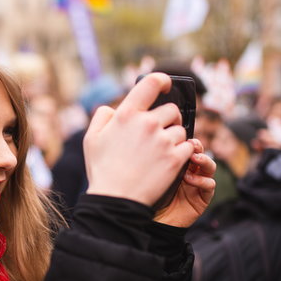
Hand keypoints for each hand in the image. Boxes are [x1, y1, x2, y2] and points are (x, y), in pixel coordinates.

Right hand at [84, 73, 193, 205]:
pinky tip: (169, 162)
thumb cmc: (102, 170)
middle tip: (159, 134)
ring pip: (181, 130)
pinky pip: (188, 147)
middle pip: (171, 110)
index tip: (166, 85)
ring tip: (160, 152)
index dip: (162, 81)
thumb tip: (113, 108)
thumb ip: (102, 117)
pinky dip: (182, 153)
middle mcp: (147, 123)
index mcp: (126, 114)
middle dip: (168, 120)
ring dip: (174, 138)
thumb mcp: (92, 139)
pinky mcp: (175, 159)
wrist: (116, 200)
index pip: (152, 83)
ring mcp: (163, 141)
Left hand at [154, 139, 215, 226]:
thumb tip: (159, 139)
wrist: (153, 222)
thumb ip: (159, 160)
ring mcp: (198, 185)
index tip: (180, 135)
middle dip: (197, 147)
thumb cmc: (149, 196)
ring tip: (194, 159)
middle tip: (190, 145)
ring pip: (209, 167)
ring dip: (203, 160)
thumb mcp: (153, 173)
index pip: (186, 147)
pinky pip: (209, 185)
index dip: (186, 140)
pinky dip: (201, 181)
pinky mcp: (202, 198)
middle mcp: (190, 172)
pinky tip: (189, 179)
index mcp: (177, 164)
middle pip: (200, 154)